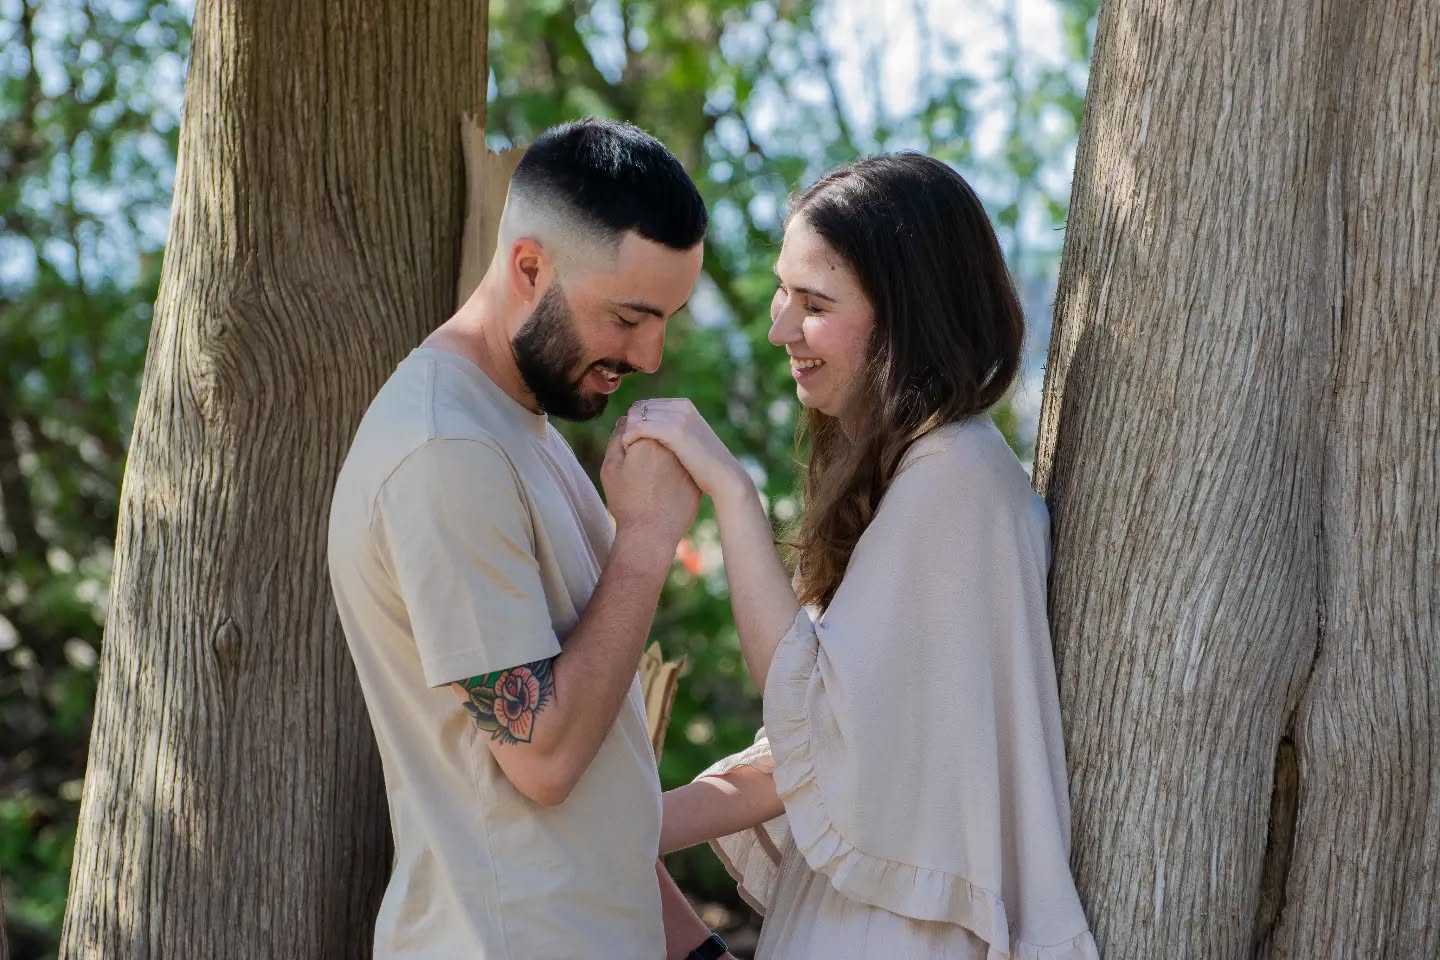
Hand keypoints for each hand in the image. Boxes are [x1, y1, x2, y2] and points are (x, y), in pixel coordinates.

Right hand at [601, 416, 700, 552]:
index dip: (631, 434)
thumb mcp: (611, 468)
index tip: (627, 451)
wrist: (651, 534)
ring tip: (651, 477)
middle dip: (649, 439)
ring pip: (673, 448)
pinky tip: (663, 487)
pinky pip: (683, 466)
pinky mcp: (695, 477)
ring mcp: (686, 462)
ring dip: (664, 452)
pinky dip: (675, 470)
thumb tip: (625, 420)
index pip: (641, 421)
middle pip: (660, 431)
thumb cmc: (626, 502)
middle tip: (639, 465)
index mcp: (649, 439)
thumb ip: (617, 439)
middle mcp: (671, 446)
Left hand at [623, 399, 751, 504]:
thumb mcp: (690, 443)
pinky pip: (639, 428)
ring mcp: (678, 417)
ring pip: (635, 417)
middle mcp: (680, 406)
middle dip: (628, 426)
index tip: (630, 442)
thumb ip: (673, 432)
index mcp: (683, 405)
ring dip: (627, 433)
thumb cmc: (705, 468)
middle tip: (626, 448)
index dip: (634, 423)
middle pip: (638, 408)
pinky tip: (629, 452)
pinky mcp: (674, 431)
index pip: (645, 406)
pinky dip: (629, 439)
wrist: (725, 478)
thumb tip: (654, 433)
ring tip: (626, 452)